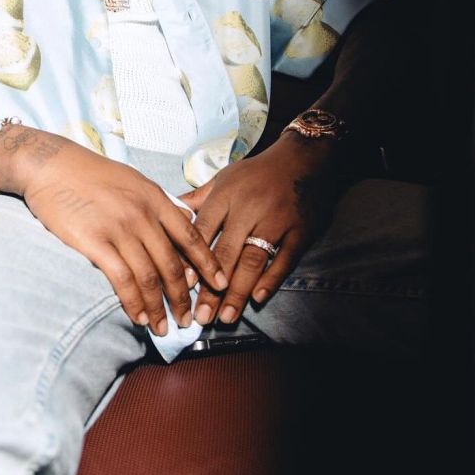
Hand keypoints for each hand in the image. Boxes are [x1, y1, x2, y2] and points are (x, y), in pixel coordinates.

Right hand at [18, 139, 228, 335]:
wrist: (50, 166)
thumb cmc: (89, 173)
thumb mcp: (132, 180)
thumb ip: (156, 204)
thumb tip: (181, 224)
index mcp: (154, 198)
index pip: (190, 236)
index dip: (207, 264)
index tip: (219, 284)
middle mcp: (142, 214)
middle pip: (172, 264)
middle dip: (182, 297)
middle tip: (187, 319)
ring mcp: (119, 228)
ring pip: (149, 277)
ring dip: (159, 307)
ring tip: (163, 327)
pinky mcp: (95, 242)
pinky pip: (122, 279)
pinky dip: (133, 302)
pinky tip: (138, 316)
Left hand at [180, 134, 339, 325]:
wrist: (305, 158)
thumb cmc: (258, 171)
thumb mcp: (225, 178)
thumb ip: (199, 198)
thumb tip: (169, 210)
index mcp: (226, 196)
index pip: (203, 232)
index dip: (191, 260)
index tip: (181, 285)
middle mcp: (249, 210)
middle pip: (225, 253)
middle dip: (211, 288)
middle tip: (200, 315)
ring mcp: (276, 221)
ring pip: (253, 260)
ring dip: (238, 291)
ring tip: (225, 316)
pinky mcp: (301, 231)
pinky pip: (285, 259)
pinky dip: (271, 279)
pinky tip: (257, 298)